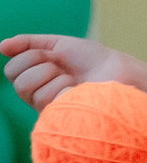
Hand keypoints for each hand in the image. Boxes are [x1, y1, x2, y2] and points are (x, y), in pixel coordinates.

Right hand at [2, 34, 128, 108]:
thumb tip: (1, 47)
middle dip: (43, 67)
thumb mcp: (58, 45)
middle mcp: (37, 97)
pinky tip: (79, 92)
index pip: (12, 69)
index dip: (32, 57)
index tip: (55, 56)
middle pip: (19, 82)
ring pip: (33, 92)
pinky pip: (50, 102)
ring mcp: (49, 109)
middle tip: (64, 68)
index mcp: (34, 79)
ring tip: (74, 81)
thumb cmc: (90, 59)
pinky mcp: (60, 119)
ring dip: (57, 79)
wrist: (117, 71)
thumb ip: (28, 43)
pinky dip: (65, 91)